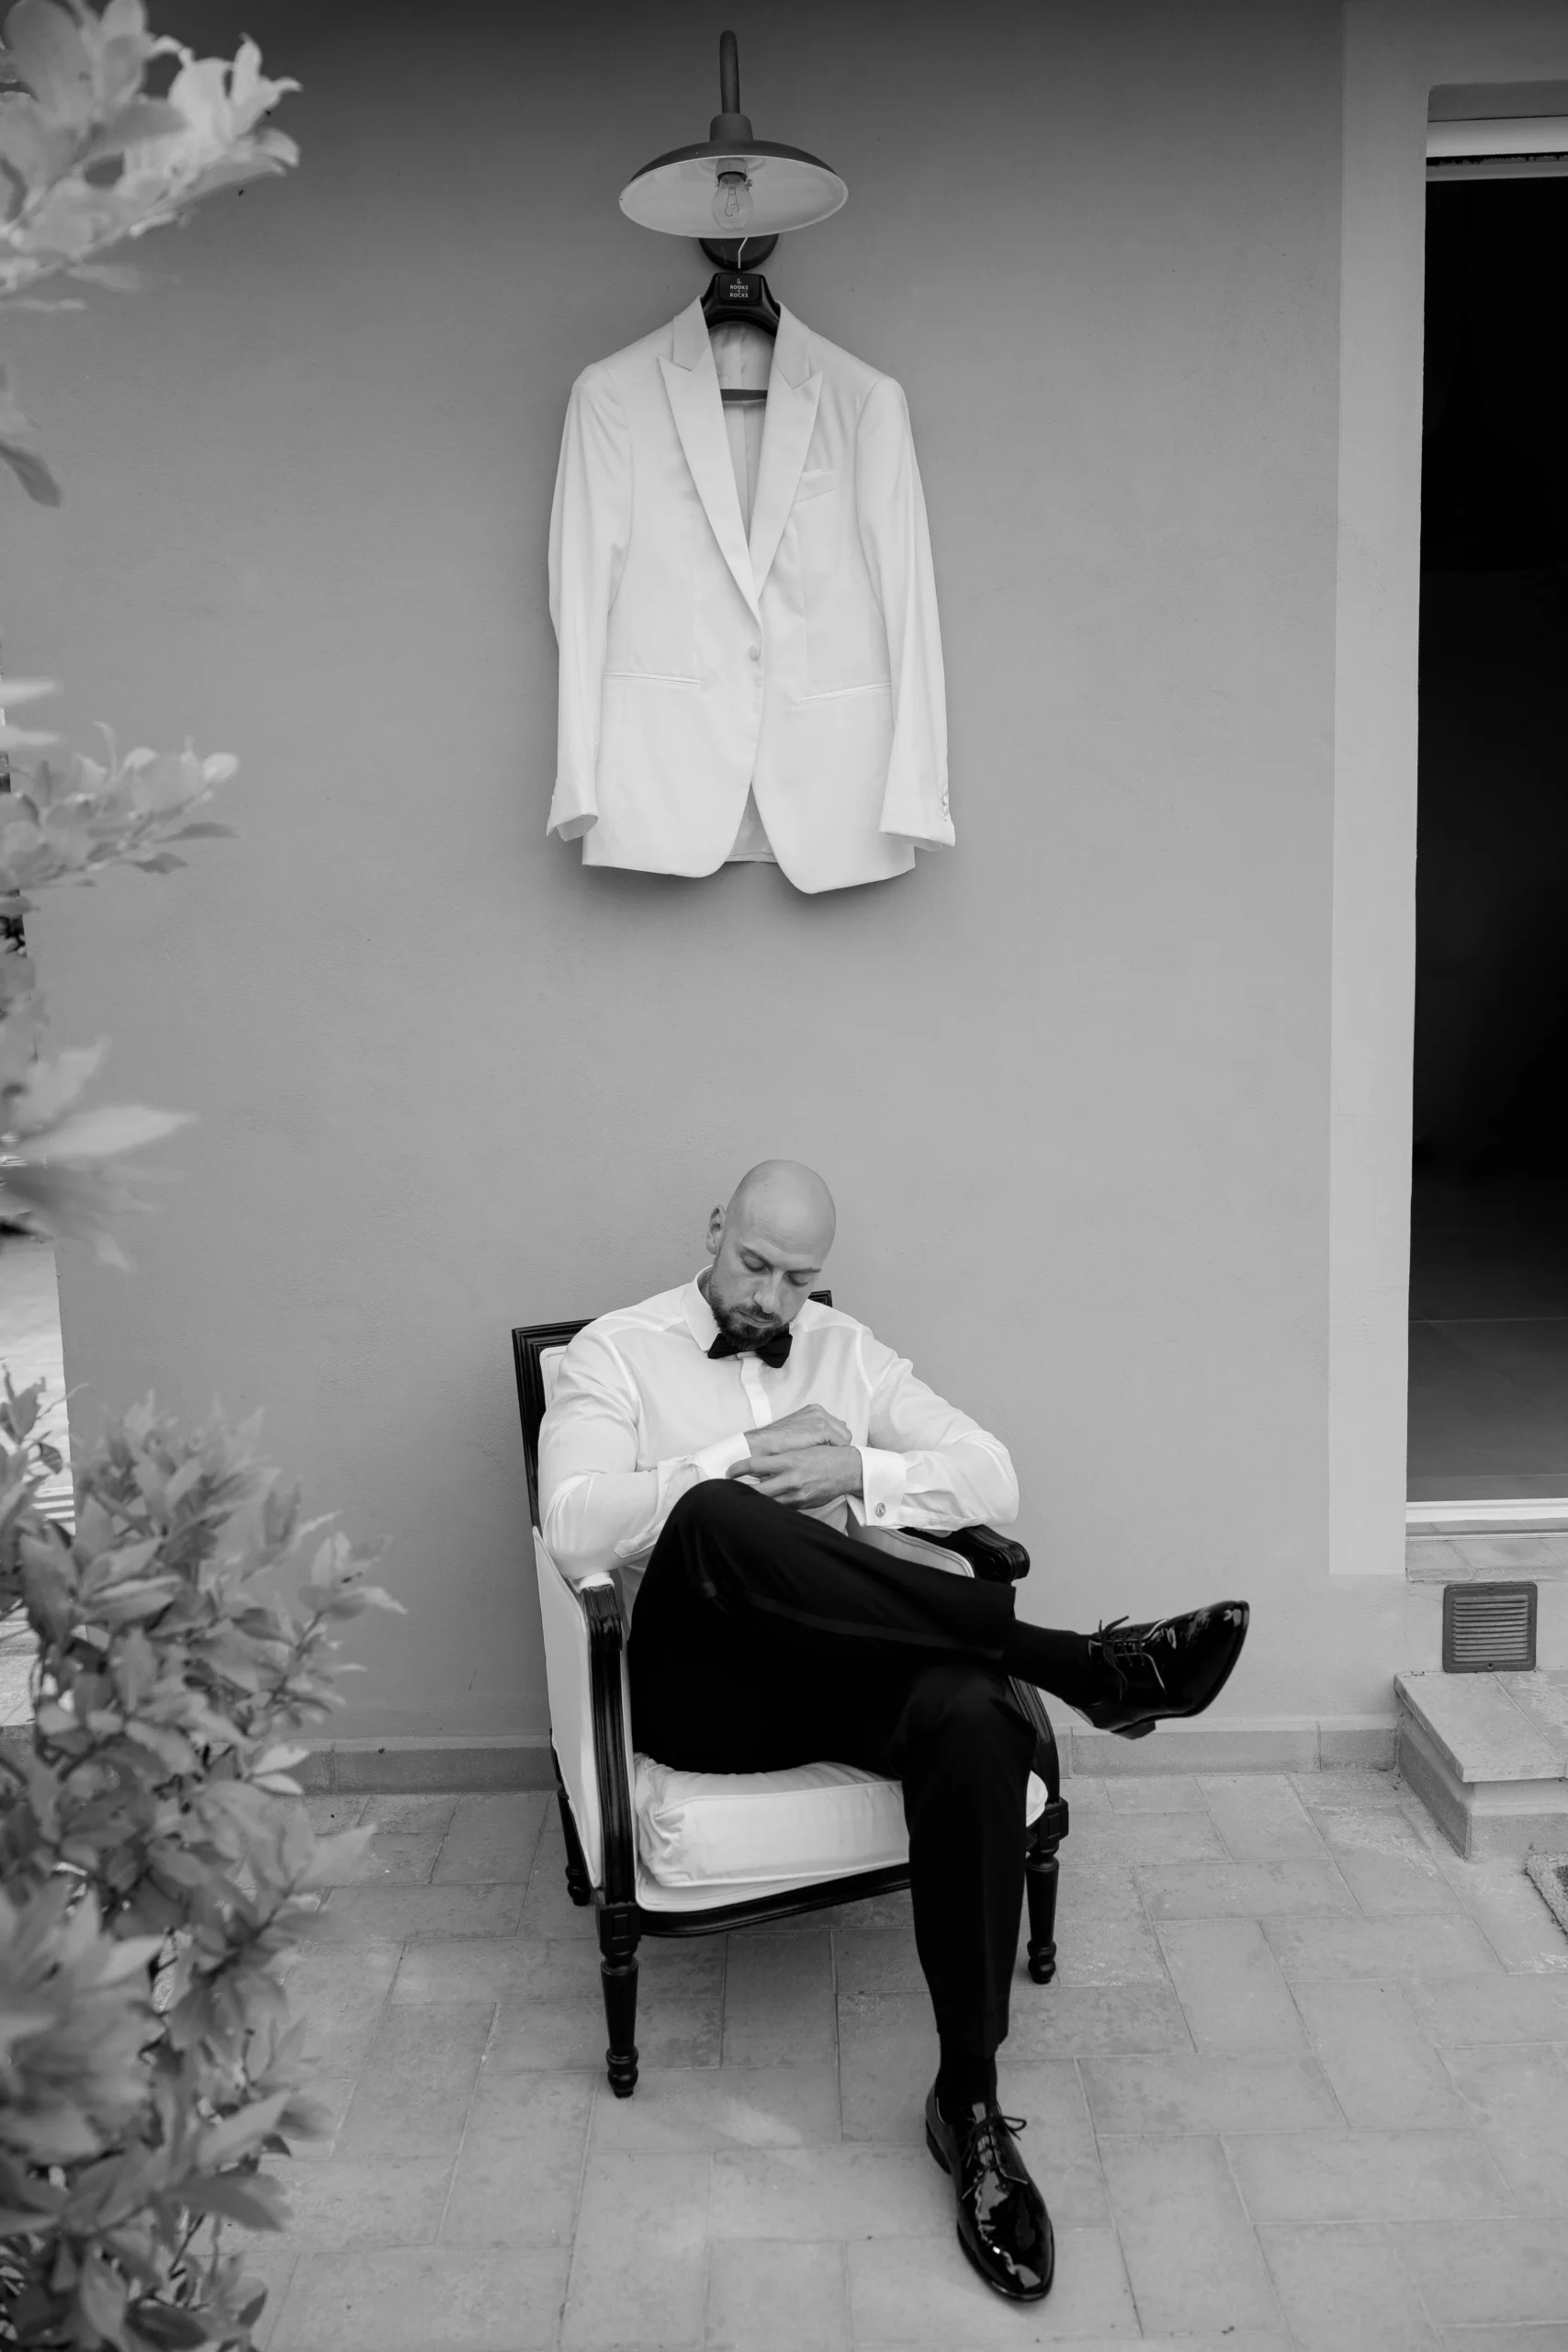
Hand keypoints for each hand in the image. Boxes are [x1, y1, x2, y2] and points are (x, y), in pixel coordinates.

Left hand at [729, 1445, 862, 1509]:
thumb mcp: (801, 1449)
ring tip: (742, 1498)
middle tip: (728, 1490)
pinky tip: (763, 1505)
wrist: (849, 1469)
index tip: (729, 1471)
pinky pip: (781, 1508)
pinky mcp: (802, 1505)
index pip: (755, 1465)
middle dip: (740, 1491)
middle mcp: (791, 1479)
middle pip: (756, 1490)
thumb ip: (781, 1457)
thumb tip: (760, 1465)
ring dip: (754, 1500)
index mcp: (789, 1460)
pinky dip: (770, 1506)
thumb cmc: (825, 1455)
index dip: (737, 1469)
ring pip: (767, 1502)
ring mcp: (796, 1495)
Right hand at [743, 1404, 851, 1460]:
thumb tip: (829, 1446)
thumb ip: (814, 1437)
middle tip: (828, 1460)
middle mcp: (819, 1411)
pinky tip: (825, 1461)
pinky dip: (835, 1453)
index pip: (837, 1428)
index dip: (834, 1444)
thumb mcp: (798, 1437)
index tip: (827, 1456)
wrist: (762, 1446)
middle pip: (844, 1432)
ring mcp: (820, 1418)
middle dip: (838, 1447)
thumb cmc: (777, 1446)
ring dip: (837, 1451)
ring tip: (826, 1462)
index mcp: (814, 1411)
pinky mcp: (820, 1428)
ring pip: (845, 1438)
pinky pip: (841, 1443)